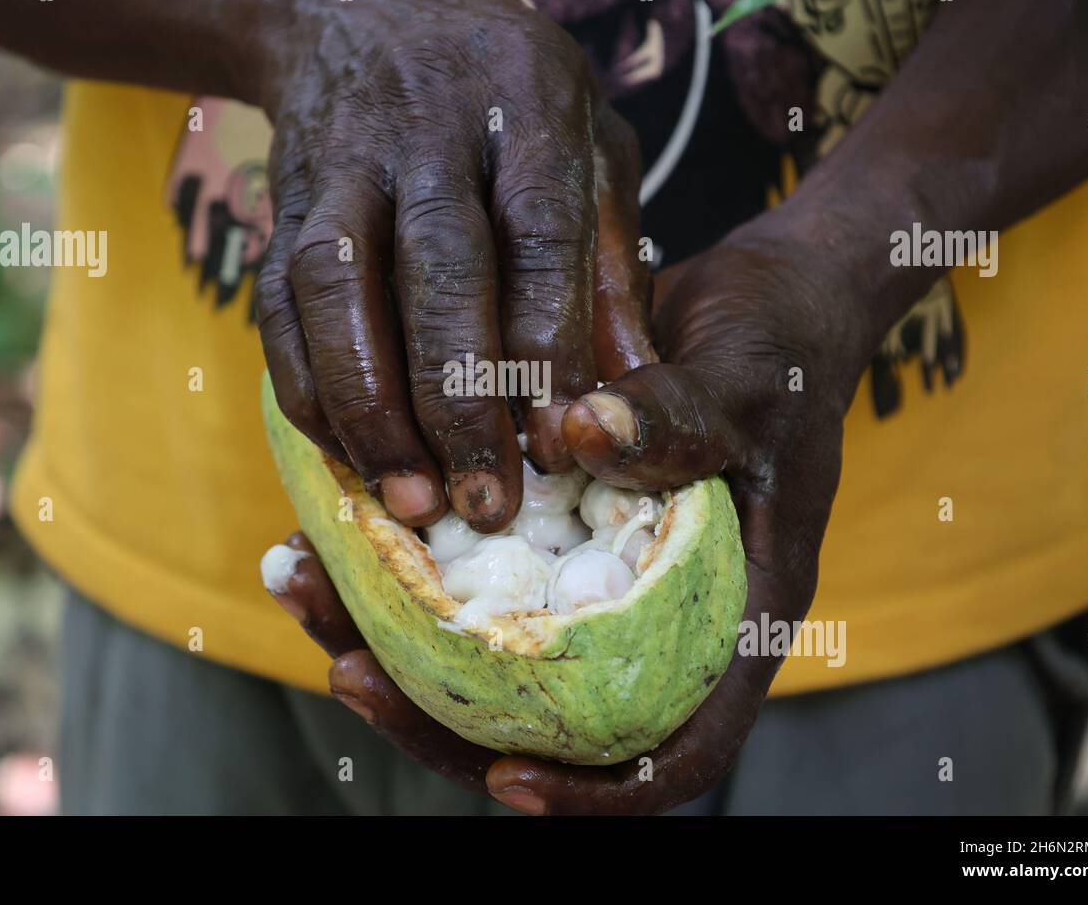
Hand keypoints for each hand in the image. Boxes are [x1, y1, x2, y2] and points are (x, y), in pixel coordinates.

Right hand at [253, 0, 653, 534]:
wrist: (361, 8)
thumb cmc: (504, 92)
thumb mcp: (589, 140)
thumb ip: (612, 258)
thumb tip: (630, 384)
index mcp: (525, 107)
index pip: (538, 236)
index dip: (545, 348)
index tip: (558, 444)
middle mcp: (429, 132)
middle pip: (437, 272)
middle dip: (459, 399)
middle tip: (486, 503)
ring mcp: (343, 165)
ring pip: (337, 289)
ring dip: (368, 404)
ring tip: (407, 495)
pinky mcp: (283, 204)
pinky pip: (277, 303)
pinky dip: (306, 385)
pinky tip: (346, 449)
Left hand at [269, 221, 878, 813]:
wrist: (763, 300)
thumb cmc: (784, 350)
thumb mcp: (749, 382)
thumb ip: (679, 416)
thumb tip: (578, 431)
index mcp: (730, 615)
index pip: (680, 744)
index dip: (599, 789)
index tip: (506, 774)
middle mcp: (657, 614)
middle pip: (550, 717)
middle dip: (441, 714)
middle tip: (349, 670)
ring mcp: (596, 574)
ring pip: (489, 648)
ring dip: (391, 631)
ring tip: (304, 581)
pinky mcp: (551, 529)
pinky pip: (473, 568)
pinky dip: (399, 557)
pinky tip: (331, 521)